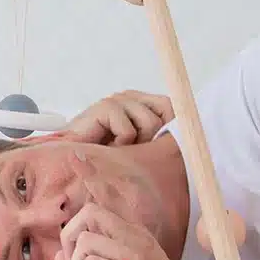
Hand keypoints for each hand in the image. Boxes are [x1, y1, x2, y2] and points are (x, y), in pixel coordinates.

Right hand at [20, 90, 172, 147]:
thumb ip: (159, 137)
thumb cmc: (108, 159)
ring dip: (136, 144)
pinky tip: (107, 147)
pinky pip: (128, 129)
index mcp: (141, 103)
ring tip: (118, 150)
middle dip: (154, 138)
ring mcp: (118, 100)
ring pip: (149, 122)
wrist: (73, 162)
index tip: (164, 143)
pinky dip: (120, 144)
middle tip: (132, 149)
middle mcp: (131, 97)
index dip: (174, 123)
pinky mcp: (105, 107)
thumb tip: (187, 132)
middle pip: (166, 109)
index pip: (172, 105)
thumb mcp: (141, 149)